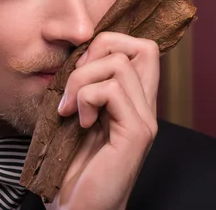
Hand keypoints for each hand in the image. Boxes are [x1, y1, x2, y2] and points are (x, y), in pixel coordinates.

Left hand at [45, 32, 159, 209]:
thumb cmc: (72, 169)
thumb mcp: (75, 117)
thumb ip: (84, 88)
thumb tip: (75, 55)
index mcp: (132, 102)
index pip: (140, 49)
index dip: (107, 44)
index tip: (79, 69)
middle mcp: (145, 107)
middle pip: (143, 47)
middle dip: (100, 49)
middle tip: (77, 80)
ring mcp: (144, 120)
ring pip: (119, 64)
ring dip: (82, 79)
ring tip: (70, 109)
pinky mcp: (136, 133)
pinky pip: (110, 90)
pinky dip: (86, 98)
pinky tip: (80, 122)